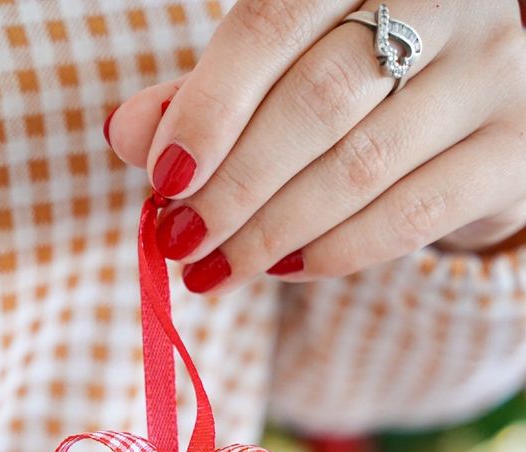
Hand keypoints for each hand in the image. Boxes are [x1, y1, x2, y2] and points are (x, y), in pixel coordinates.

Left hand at [106, 1, 525, 289]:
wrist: (467, 111)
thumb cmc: (354, 82)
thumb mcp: (275, 71)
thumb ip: (204, 96)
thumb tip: (124, 134)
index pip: (271, 23)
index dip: (209, 106)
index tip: (163, 179)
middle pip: (316, 102)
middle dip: (234, 187)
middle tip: (180, 241)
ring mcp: (491, 69)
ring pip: (360, 166)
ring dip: (271, 232)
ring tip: (214, 268)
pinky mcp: (514, 149)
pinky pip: (411, 215)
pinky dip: (335, 251)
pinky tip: (282, 268)